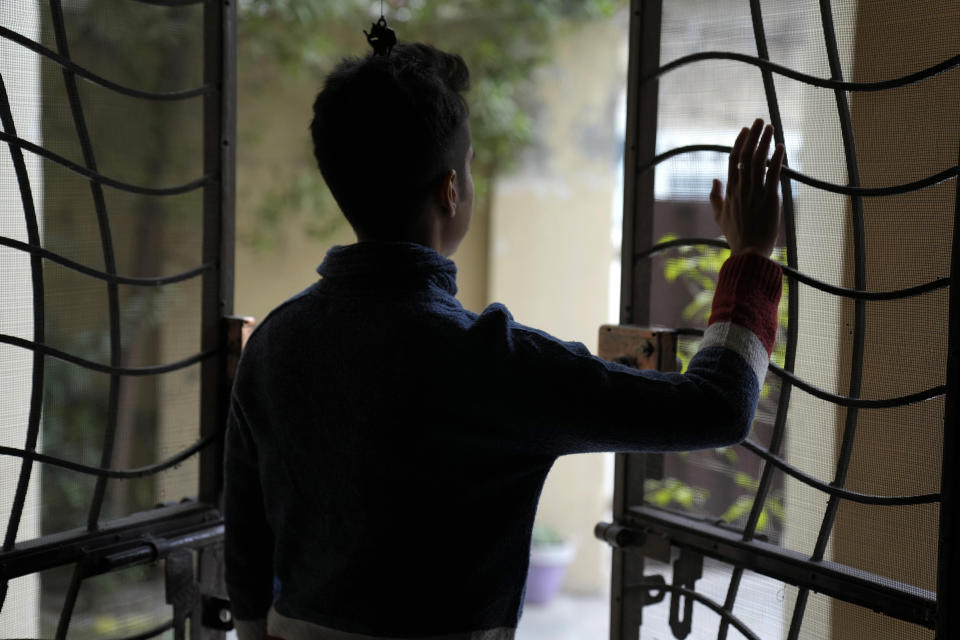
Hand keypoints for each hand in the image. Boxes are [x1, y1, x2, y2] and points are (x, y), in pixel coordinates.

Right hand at [710, 118, 783, 256]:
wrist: (749, 250)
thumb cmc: (735, 235)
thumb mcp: (719, 216)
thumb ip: (715, 197)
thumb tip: (714, 179)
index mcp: (730, 190)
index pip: (733, 160)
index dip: (739, 143)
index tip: (745, 130)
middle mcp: (742, 187)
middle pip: (746, 155)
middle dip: (753, 136)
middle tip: (760, 120)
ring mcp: (755, 192)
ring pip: (759, 161)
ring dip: (765, 142)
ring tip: (771, 127)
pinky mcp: (770, 198)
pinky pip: (774, 174)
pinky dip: (777, 159)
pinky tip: (781, 147)